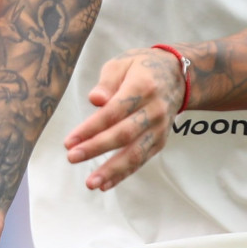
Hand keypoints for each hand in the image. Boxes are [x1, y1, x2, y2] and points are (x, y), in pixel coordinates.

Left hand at [63, 47, 184, 190]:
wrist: (177, 76)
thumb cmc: (142, 68)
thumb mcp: (122, 63)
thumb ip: (107, 82)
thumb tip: (95, 100)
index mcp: (143, 86)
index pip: (114, 111)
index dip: (91, 128)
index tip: (69, 141)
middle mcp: (154, 109)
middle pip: (124, 134)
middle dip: (96, 148)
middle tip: (72, 158)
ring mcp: (159, 128)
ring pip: (136, 153)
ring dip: (112, 169)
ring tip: (91, 183)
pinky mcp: (160, 141)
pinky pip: (141, 160)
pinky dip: (124, 173)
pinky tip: (106, 184)